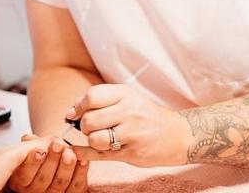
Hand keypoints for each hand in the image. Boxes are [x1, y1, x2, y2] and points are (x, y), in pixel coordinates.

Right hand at [8, 134, 88, 192]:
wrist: (60, 163)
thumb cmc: (44, 156)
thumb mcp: (35, 147)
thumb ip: (32, 143)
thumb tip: (28, 139)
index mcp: (21, 179)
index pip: (24, 174)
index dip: (33, 161)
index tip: (40, 149)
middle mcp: (35, 190)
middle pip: (43, 178)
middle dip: (52, 160)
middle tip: (58, 145)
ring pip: (60, 183)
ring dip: (66, 166)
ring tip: (70, 153)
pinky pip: (75, 186)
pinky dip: (80, 172)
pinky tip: (83, 160)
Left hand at [67, 84, 191, 166]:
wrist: (177, 135)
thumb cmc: (147, 116)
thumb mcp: (129, 99)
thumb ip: (101, 100)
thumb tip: (71, 110)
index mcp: (126, 94)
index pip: (92, 96)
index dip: (79, 106)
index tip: (75, 113)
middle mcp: (129, 111)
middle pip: (89, 119)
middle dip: (84, 126)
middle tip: (92, 128)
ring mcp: (131, 133)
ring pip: (94, 138)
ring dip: (92, 140)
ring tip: (101, 138)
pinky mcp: (131, 153)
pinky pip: (99, 155)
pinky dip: (84, 154)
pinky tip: (79, 152)